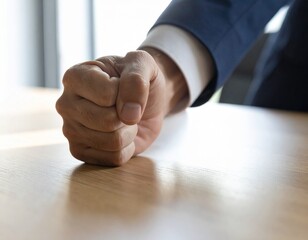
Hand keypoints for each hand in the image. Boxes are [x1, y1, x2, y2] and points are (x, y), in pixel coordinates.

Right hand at [56, 49, 187, 165]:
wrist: (144, 100)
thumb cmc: (138, 79)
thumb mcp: (142, 64)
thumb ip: (136, 80)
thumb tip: (128, 116)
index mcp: (75, 77)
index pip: (107, 95)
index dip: (127, 93)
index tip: (123, 86)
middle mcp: (66, 104)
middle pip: (108, 121)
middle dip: (128, 115)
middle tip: (125, 107)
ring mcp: (71, 130)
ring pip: (112, 142)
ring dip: (129, 132)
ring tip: (124, 120)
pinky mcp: (80, 151)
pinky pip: (113, 158)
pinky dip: (127, 148)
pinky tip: (120, 134)